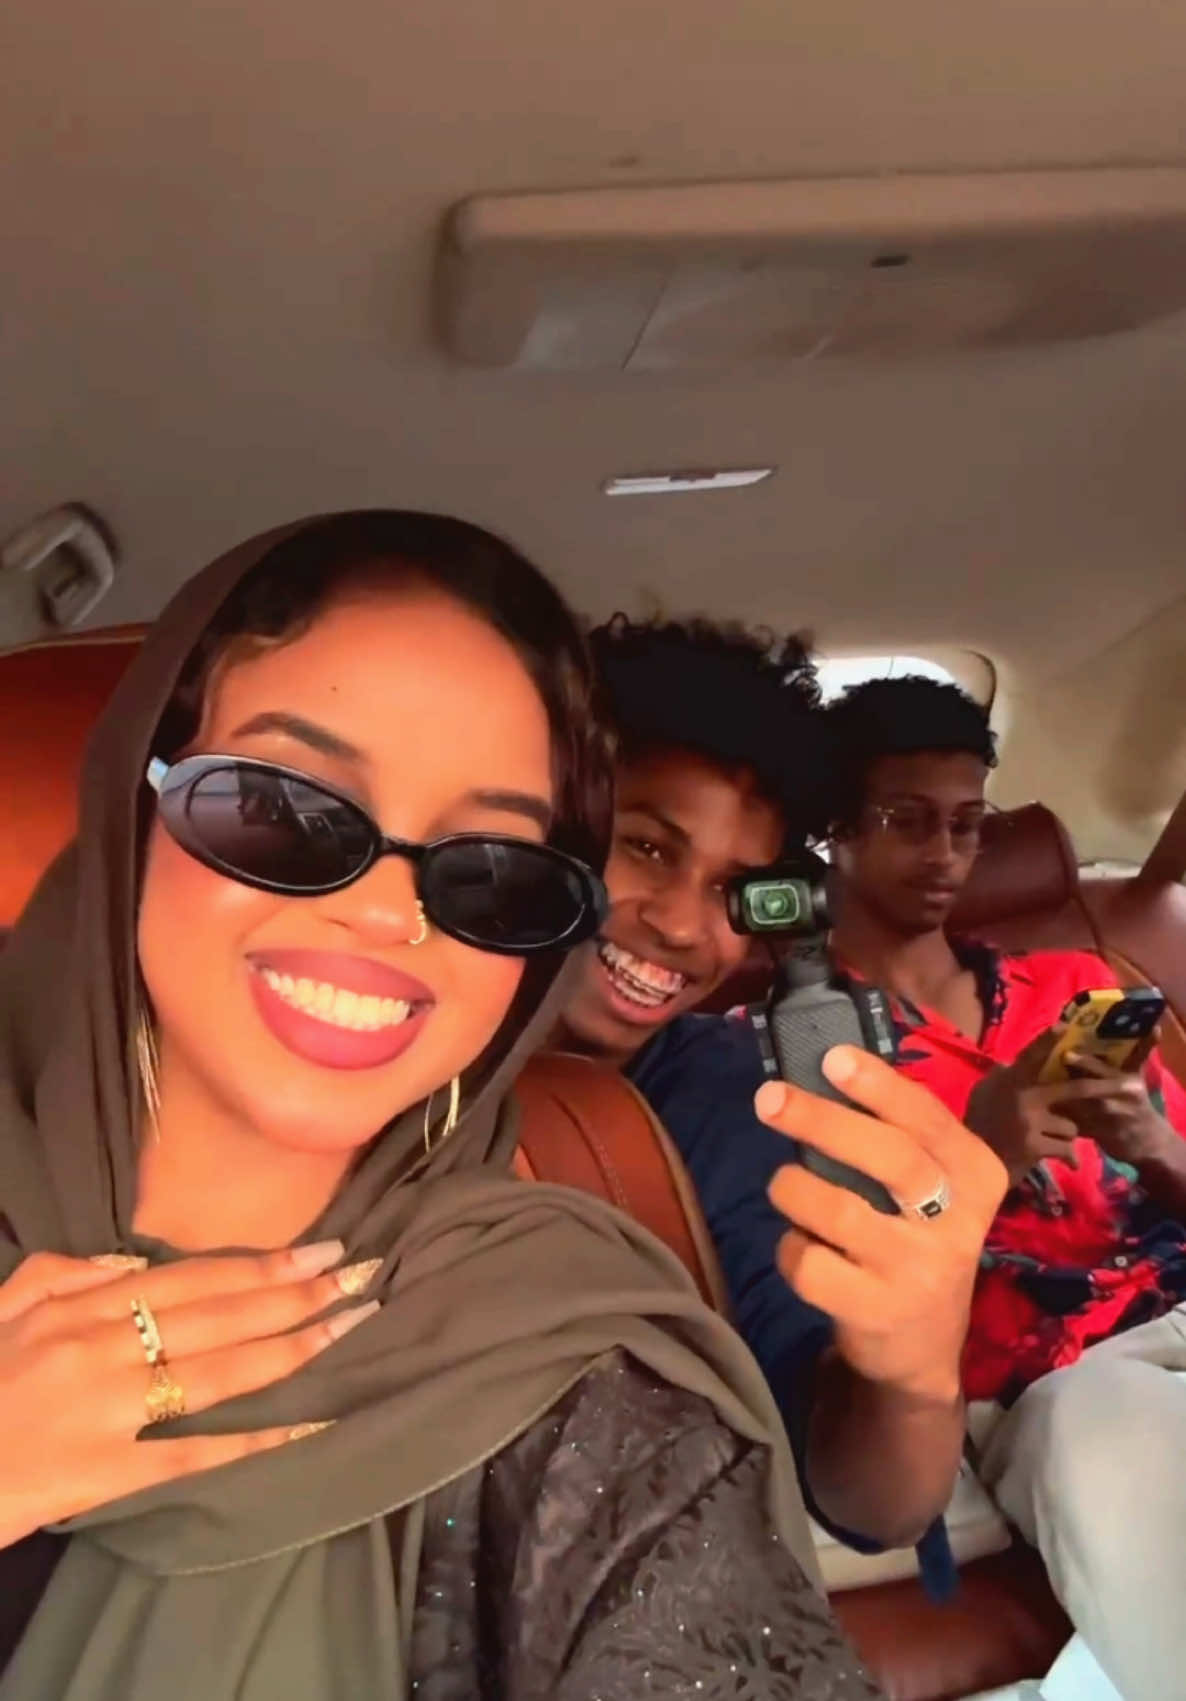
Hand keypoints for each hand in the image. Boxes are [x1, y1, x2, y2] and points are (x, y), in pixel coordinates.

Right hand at [0, 1241, 379, 1548]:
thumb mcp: (4, 1304)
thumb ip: (66, 1271)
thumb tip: (135, 1260)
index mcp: (80, 1304)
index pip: (192, 1277)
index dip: (262, 1263)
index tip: (319, 1247)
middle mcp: (102, 1347)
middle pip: (221, 1315)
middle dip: (298, 1293)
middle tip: (361, 1275)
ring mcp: (109, 1410)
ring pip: (222, 1371)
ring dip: (296, 1346)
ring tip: (352, 1323)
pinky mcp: (110, 1473)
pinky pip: (199, 1452)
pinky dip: (261, 1437)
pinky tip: (314, 1419)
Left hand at [759, 1048, 1006, 1405]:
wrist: (922, 1347)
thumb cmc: (915, 1238)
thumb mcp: (931, 1188)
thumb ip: (895, 1135)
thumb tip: (826, 1066)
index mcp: (976, 1177)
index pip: (929, 1120)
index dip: (879, 1085)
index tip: (831, 1057)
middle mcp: (957, 1223)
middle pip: (890, 1157)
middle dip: (823, 1120)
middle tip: (769, 1098)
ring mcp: (919, 1271)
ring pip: (839, 1210)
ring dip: (794, 1188)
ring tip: (785, 1185)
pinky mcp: (877, 1311)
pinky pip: (811, 1265)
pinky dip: (790, 1247)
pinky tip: (801, 1247)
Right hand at [964, 1030, 1160, 1180]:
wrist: (973, 1163)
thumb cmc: (979, 1124)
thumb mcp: (984, 1093)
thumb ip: (1001, 1077)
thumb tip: (1012, 1062)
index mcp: (1010, 1081)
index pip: (1032, 1056)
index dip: (1047, 1041)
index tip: (1063, 1026)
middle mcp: (1022, 1096)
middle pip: (1072, 1090)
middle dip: (1102, 1088)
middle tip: (1131, 1086)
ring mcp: (1029, 1121)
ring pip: (1070, 1125)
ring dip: (1066, 1135)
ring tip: (1051, 1141)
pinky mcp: (1034, 1146)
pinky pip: (1066, 1149)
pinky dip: (1069, 1157)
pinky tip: (1067, 1162)